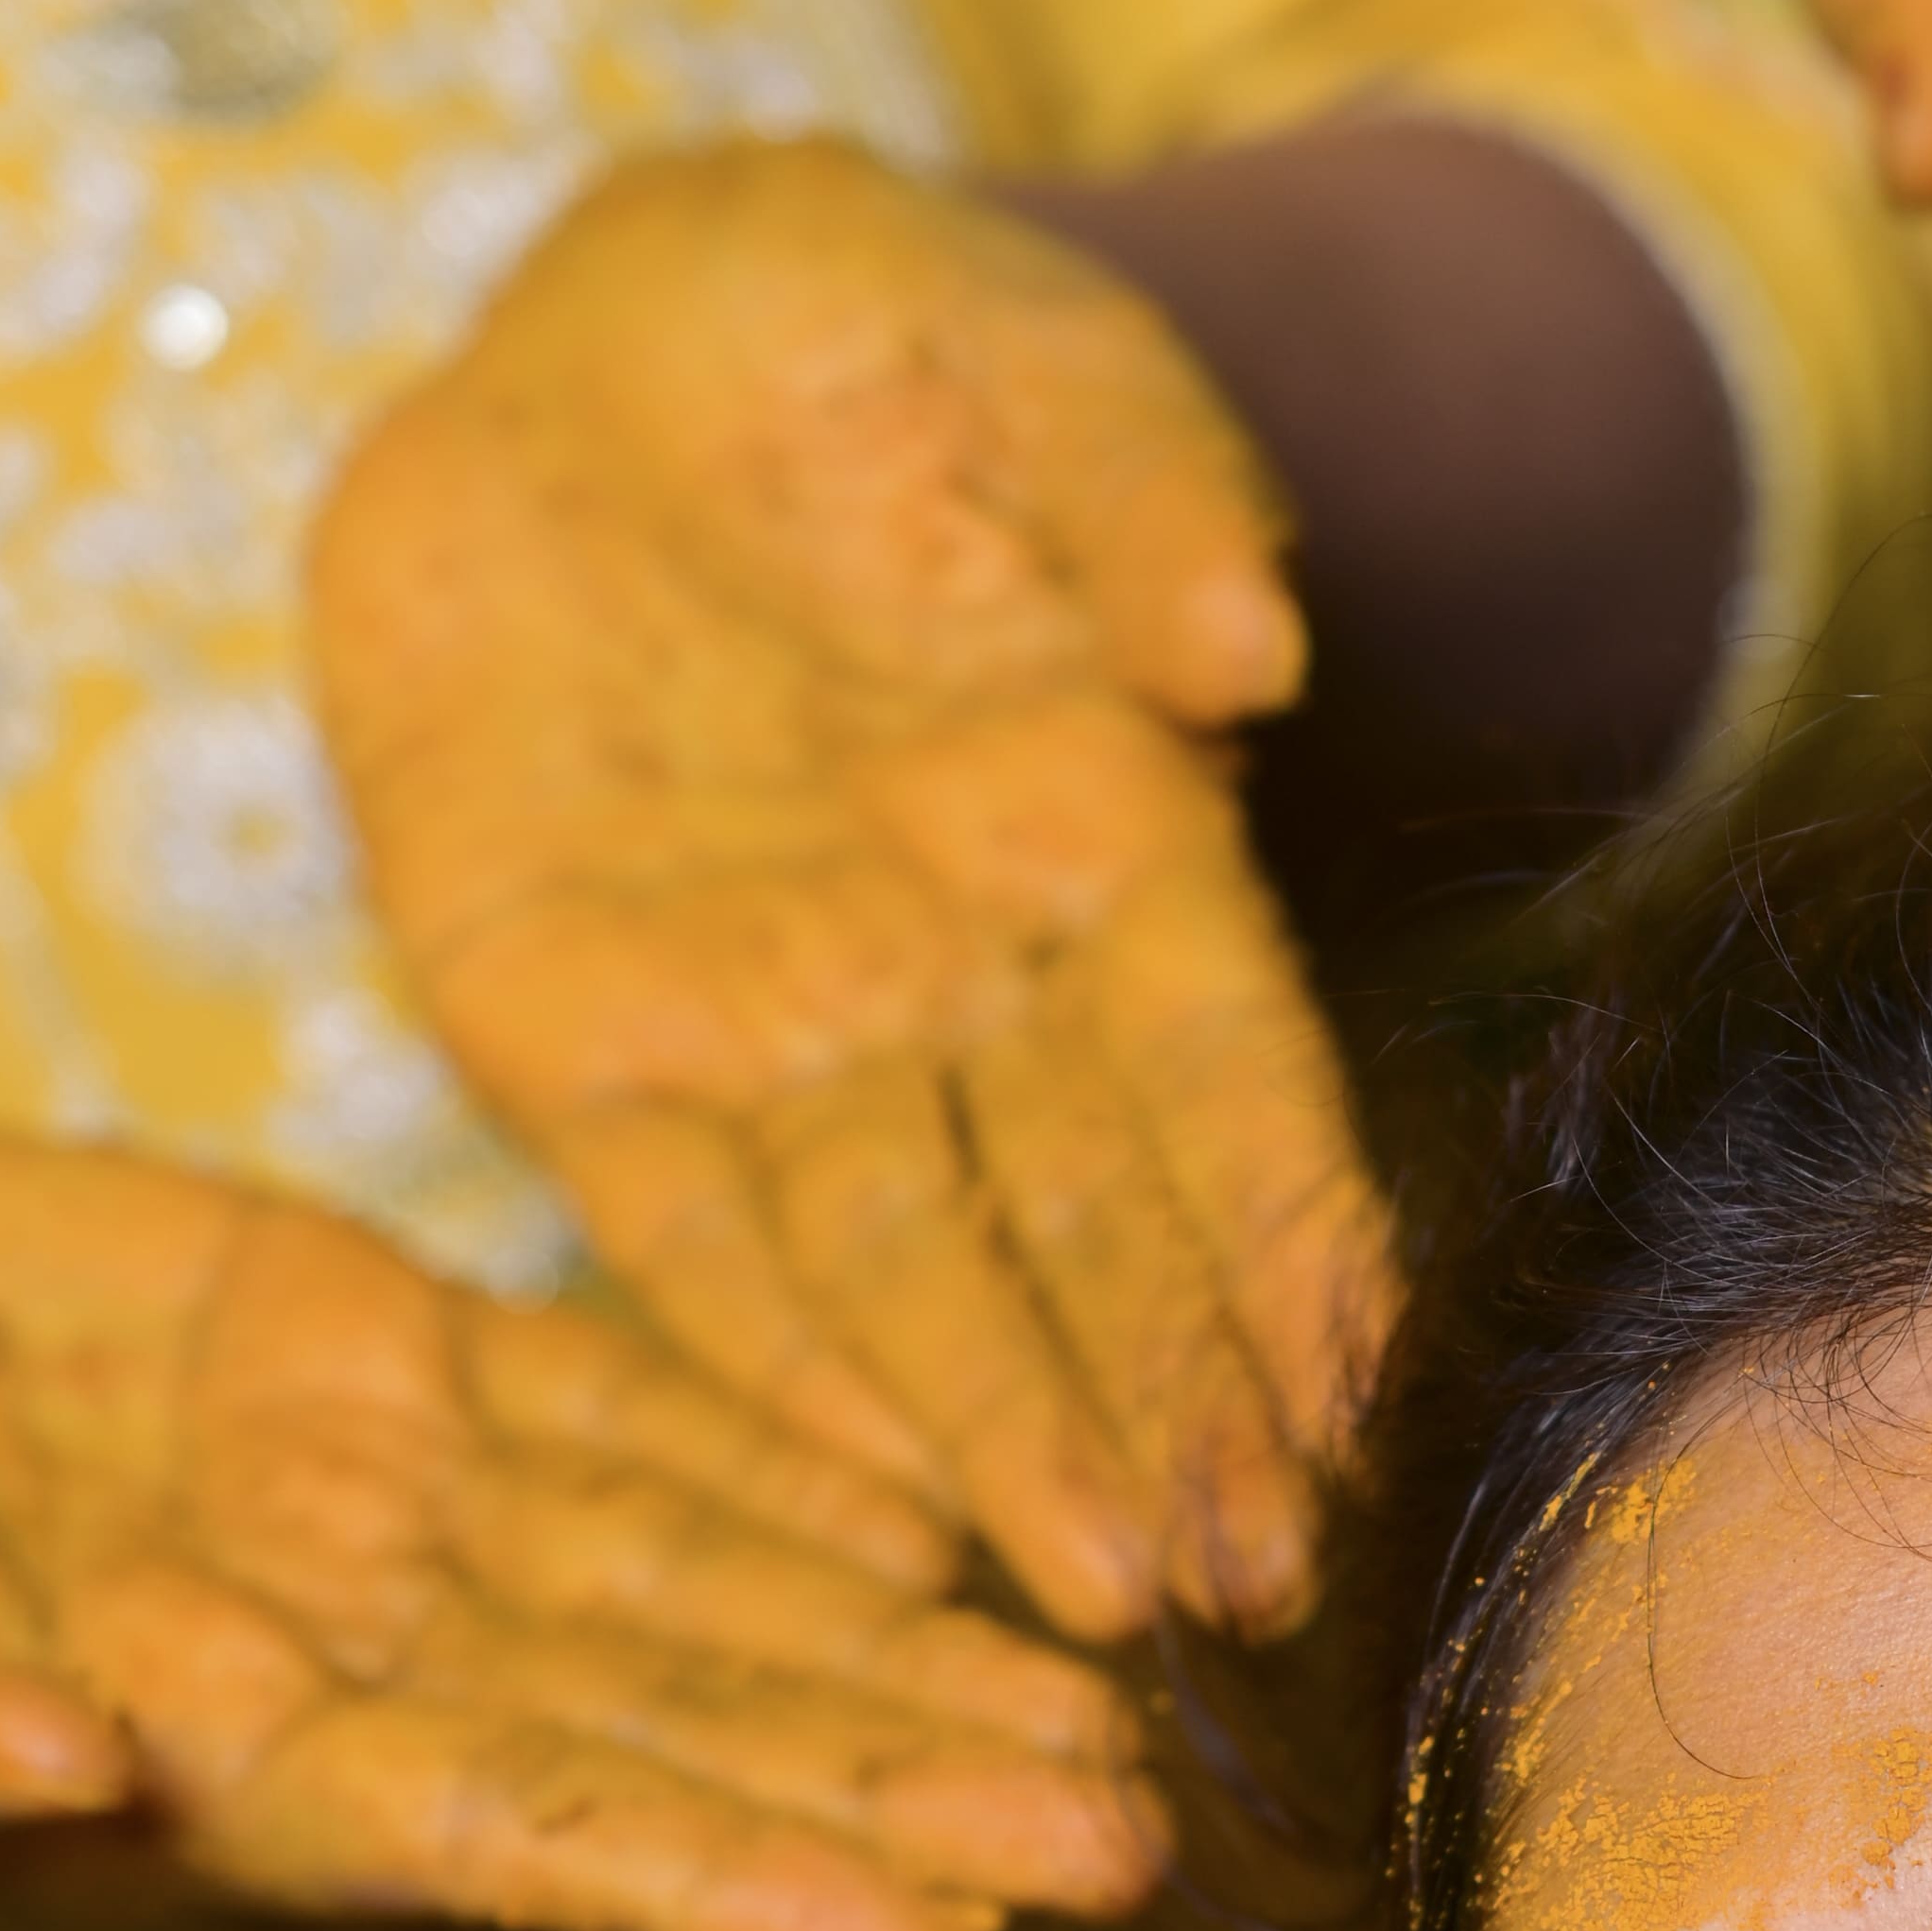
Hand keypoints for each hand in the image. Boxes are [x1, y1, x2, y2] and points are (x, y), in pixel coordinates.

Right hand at [0, 1116, 1159, 1930]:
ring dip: (898, 1644)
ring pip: (690, 1578)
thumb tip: (65, 1760)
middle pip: (678, 1734)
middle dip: (906, 1791)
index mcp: (225, 1770)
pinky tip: (943, 1498)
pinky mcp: (359, 1339)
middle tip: (1141, 1850)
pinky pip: (609, 1402)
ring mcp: (371, 1505)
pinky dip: (772, 1445)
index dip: (746, 1900)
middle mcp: (344, 1662)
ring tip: (1112, 1716)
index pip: (539, 1847)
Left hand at [308, 141, 1384, 1638]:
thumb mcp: (1011, 339)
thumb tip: (1242, 652)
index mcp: (1096, 833)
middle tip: (1252, 1582)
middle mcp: (957, 979)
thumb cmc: (855, 331)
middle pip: (1088, 1229)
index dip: (1289, 1235)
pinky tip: (862, 1504)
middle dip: (1174, 1411)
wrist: (590, 357)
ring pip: (904, 1280)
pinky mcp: (573, 1041)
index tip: (1358, 1386)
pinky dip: (764, 1370)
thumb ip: (1135, 478)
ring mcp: (769, 1028)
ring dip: (1003, 1441)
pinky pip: (672, 1236)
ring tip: (1098, 1599)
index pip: (1224, 1074)